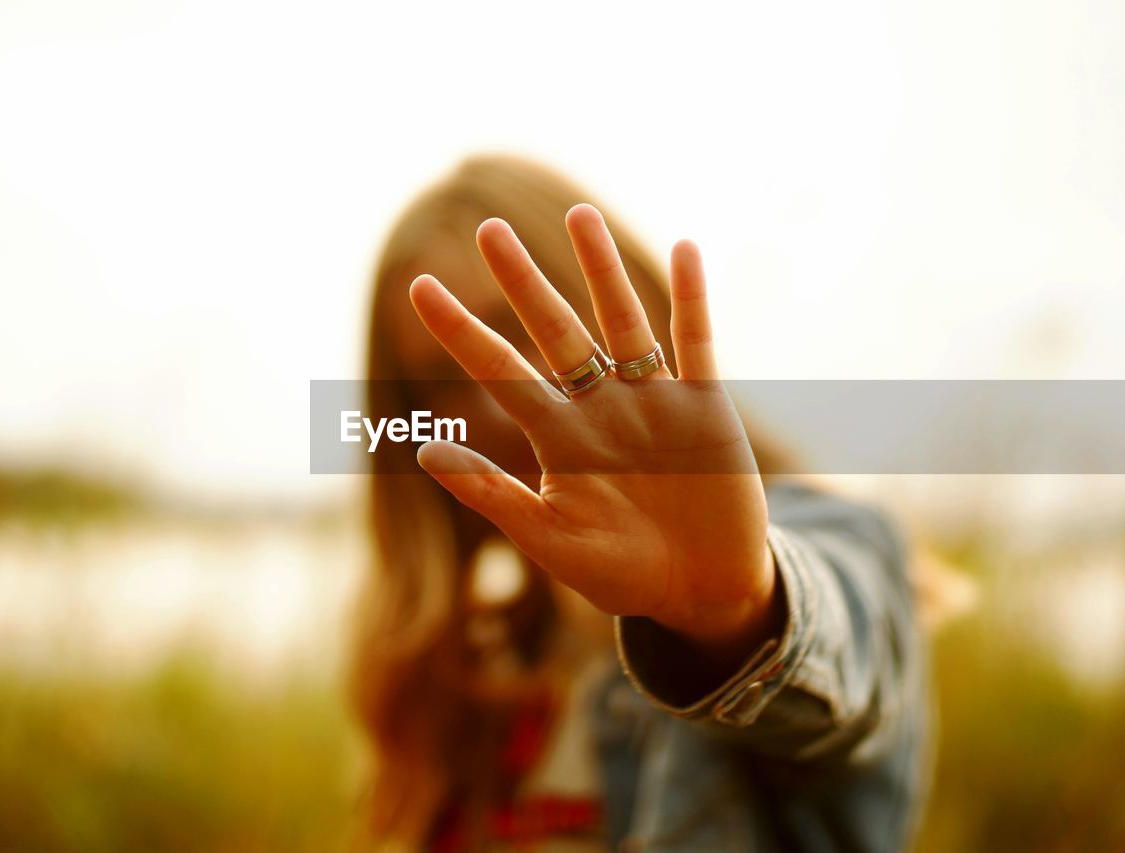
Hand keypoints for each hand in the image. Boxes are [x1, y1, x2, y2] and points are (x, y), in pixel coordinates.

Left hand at [408, 204, 777, 657]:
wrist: (701, 591)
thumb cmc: (621, 572)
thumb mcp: (551, 539)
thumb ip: (492, 494)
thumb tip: (423, 451)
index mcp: (558, 436)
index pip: (498, 371)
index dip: (461, 330)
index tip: (419, 286)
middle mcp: (599, 406)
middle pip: (556, 331)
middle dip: (524, 282)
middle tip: (489, 229)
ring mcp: (652, 401)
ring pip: (622, 322)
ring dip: (602, 270)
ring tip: (579, 215)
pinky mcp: (705, 407)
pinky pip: (696, 343)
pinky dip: (691, 299)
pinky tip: (684, 249)